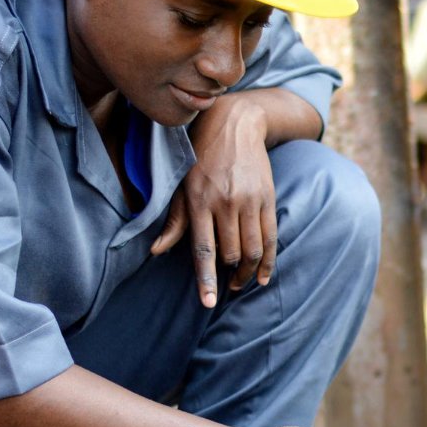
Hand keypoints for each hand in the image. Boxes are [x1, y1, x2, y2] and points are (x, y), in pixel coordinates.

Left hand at [152, 93, 276, 307]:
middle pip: (230, 253)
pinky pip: (270, 238)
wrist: (234, 124)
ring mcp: (249, 200)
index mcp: (199, 200)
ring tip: (241, 282)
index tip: (209, 302)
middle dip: (228, 276)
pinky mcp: (267, 198)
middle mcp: (225, 202)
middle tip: (225, 286)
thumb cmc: (200, 156)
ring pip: (252, 250)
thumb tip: (156, 250)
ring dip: (247, 273)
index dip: (206, 279)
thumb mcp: (181, 185)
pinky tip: (262, 276)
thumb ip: (174, 220)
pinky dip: (267, 261)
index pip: (204, 250)